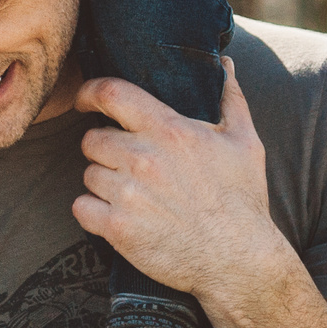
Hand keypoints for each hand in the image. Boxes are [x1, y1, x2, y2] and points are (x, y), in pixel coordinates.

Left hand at [74, 60, 291, 308]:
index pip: (111, 93)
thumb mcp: (245, 143)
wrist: (240, 262)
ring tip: (134, 195)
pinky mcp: (117, 228)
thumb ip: (230, 98)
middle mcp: (143, 159)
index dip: (90, 92)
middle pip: (92, 139)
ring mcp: (128, 194)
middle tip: (128, 164)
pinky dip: (93, 212)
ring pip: (88, 174)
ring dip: (103, 183)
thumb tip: (225, 65)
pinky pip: (81, 208)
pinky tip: (118, 216)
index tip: (86, 100)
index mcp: (170, 131)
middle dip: (105, 149)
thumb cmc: (243, 200)